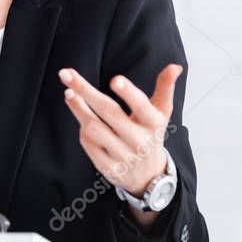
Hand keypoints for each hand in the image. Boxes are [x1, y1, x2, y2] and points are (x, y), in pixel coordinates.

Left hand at [58, 63, 182, 196]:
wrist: (149, 175)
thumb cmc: (150, 134)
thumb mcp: (160, 113)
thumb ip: (165, 88)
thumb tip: (175, 66)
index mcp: (154, 124)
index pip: (143, 107)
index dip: (129, 93)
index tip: (115, 79)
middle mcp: (140, 141)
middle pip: (108, 112)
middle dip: (85, 90)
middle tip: (66, 74)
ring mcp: (124, 156)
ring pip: (94, 129)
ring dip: (79, 109)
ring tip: (70, 95)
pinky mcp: (110, 168)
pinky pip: (88, 145)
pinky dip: (82, 131)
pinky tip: (81, 120)